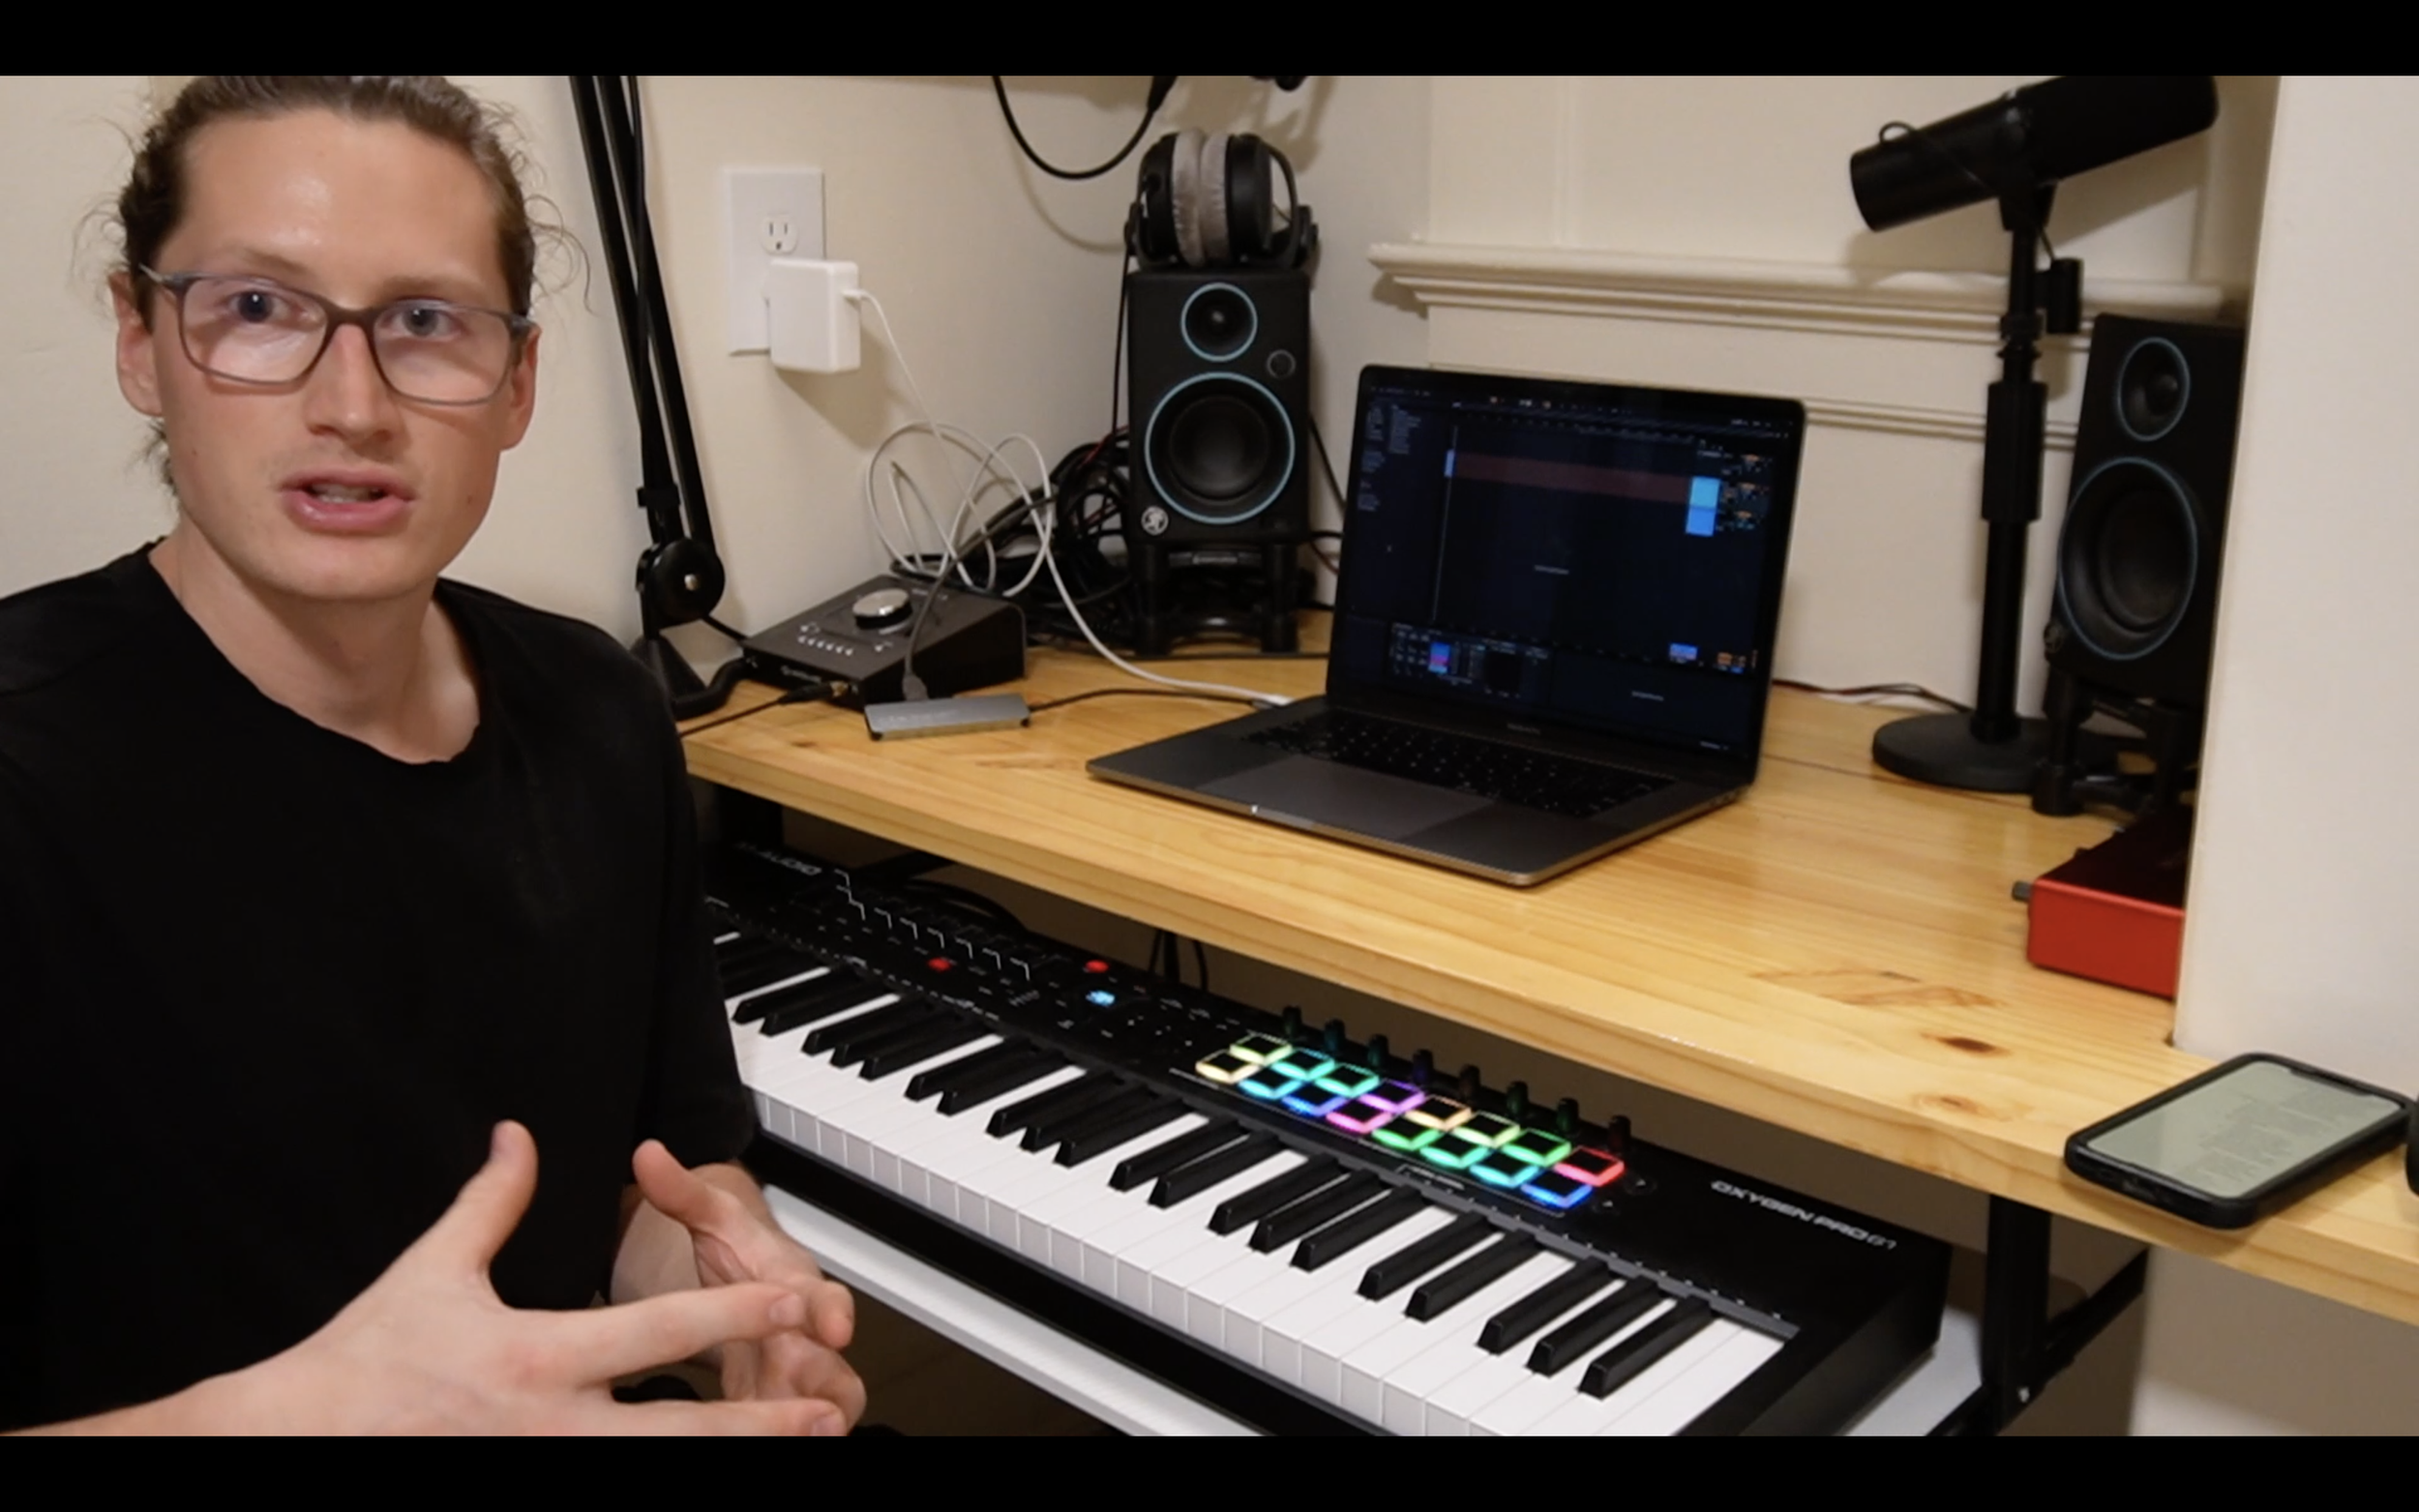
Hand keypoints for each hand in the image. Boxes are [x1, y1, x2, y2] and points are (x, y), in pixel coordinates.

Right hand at [255, 1121, 831, 1433]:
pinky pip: (609, 1492)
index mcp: (538, 1354)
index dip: (735, 1314)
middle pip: (678, 1426)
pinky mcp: (523, 1488)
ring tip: (797, 1451)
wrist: (297, 1437)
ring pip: (653, 1469)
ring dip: (726, 1461)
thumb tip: (518, 1136)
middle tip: (829, 1411)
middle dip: (759, 1420)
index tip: (797, 1300)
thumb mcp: (433, 1268)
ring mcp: (540, 1468)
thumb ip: (490, 1202)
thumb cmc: (365, 1358)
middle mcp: (551, 1423)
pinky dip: (660, 1485)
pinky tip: (709, 1476)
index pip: (659, 1330)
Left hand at [630, 1140, 864, 1428]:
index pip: (826, 1298)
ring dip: (809, 1419)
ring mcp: (799, 1380)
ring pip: (825, 1409)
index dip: (831, 1313)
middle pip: (833, 1366)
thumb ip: (683, 1193)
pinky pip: (792, 1431)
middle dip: (818, 1377)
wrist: (754, 1288)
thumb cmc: (741, 1256)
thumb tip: (647, 1152)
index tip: (833, 1325)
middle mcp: (809, 1338)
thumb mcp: (712, 1221)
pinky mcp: (779, 1413)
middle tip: (800, 1387)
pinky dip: (778, 1436)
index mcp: (796, 1286)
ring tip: (795, 1430)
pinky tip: (749, 1439)